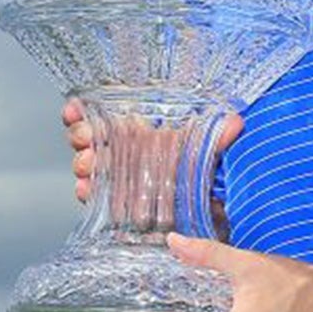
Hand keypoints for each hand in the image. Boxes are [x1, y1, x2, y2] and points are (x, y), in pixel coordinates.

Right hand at [60, 100, 243, 206]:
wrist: (205, 201)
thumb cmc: (198, 166)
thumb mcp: (206, 147)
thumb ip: (218, 137)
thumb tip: (237, 124)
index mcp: (136, 129)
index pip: (98, 113)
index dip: (81, 110)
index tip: (75, 109)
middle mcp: (120, 149)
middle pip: (85, 138)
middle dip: (82, 138)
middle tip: (90, 142)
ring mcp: (115, 174)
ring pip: (85, 164)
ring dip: (83, 164)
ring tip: (91, 167)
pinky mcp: (116, 201)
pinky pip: (93, 194)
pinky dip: (85, 191)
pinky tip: (87, 190)